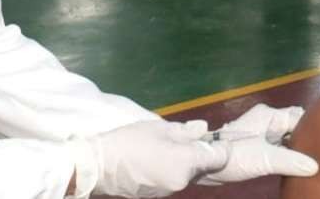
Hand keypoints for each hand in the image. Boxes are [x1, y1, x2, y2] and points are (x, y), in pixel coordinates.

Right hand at [70, 119, 227, 198]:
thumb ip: (185, 130)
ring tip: (165, 146)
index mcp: (185, 162)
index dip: (221, 146)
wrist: (98, 166)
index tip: (216, 137)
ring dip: (183, 161)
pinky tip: (155, 159)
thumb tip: (204, 128)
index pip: (219, 157)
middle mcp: (182, 182)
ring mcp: (170, 191)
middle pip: (202, 166)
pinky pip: (173, 179)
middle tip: (186, 137)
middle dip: (198, 152)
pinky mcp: (158, 195)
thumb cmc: (129, 141)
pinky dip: (170, 169)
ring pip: (186, 173)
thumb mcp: (158, 128)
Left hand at [197, 104, 318, 185]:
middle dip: (308, 137)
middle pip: (296, 125)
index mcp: (270, 115)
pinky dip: (289, 154)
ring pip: (288, 136)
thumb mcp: (265, 159)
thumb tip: (316, 166)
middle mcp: (267, 120)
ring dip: (298, 147)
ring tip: (315, 160)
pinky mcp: (257, 145)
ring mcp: (262, 132)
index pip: (301, 117)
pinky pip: (280, 146)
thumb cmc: (234, 155)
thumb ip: (291, 161)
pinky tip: (297, 165)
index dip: (315, 129)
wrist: (205, 164)